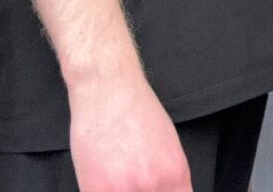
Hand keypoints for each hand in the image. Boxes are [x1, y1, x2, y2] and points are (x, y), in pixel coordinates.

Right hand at [69, 73, 191, 191]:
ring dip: (121, 188)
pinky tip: (102, 176)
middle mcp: (153, 186)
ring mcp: (124, 191)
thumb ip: (168, 176)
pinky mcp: (96, 191)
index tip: (157, 189)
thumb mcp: (168, 143)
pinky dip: (102, 189)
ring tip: (117, 172)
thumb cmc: (137, 109)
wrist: (109, 90)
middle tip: (132, 175)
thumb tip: (165, 189)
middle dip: (142, 190)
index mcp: (175, 174)